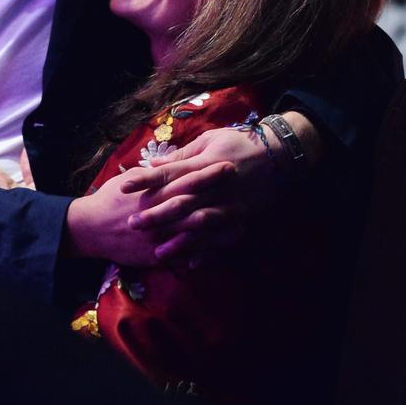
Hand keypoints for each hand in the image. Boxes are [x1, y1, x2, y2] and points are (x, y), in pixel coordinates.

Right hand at [65, 161, 232, 266]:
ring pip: (196, 233)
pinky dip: (207, 251)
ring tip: (243, 217)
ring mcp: (160, 238)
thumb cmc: (110, 199)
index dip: (208, 174)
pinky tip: (224, 246)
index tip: (228, 165)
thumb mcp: (129, 179)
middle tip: (243, 190)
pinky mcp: (158, 256)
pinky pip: (187, 255)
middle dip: (221, 197)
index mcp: (153, 193)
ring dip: (220, 225)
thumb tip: (169, 162)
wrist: (90, 230)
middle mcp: (160, 216)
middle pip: (196, 205)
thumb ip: (151, 173)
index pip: (186, 181)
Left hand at [118, 126, 280, 261]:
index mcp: (205, 164)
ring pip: (200, 226)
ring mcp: (230, 205)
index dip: (145, 180)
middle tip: (132, 224)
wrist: (281, 156)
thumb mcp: (210, 140)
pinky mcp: (243, 219)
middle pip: (181, 202)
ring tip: (157, 253)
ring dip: (179, 241)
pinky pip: (223, 240)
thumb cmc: (240, 143)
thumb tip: (153, 164)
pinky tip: (190, 264)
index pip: (169, 173)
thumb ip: (182, 156)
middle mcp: (216, 187)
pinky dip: (207, 253)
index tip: (123, 186)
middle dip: (156, 215)